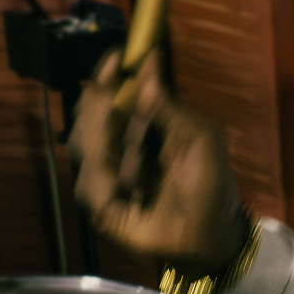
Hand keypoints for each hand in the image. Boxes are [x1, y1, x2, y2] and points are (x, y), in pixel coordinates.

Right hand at [69, 50, 246, 270]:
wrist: (209, 236)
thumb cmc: (209, 185)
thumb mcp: (200, 138)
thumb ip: (169, 105)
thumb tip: (149, 62)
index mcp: (140, 124)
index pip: (112, 91)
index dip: (109, 73)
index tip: (116, 57)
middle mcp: (116, 144)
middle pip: (88, 112)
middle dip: (101, 106)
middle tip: (120, 105)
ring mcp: (104, 173)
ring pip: (83, 143)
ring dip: (110, 146)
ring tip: (138, 163)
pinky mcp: (99, 204)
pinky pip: (90, 182)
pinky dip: (109, 182)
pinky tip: (130, 189)